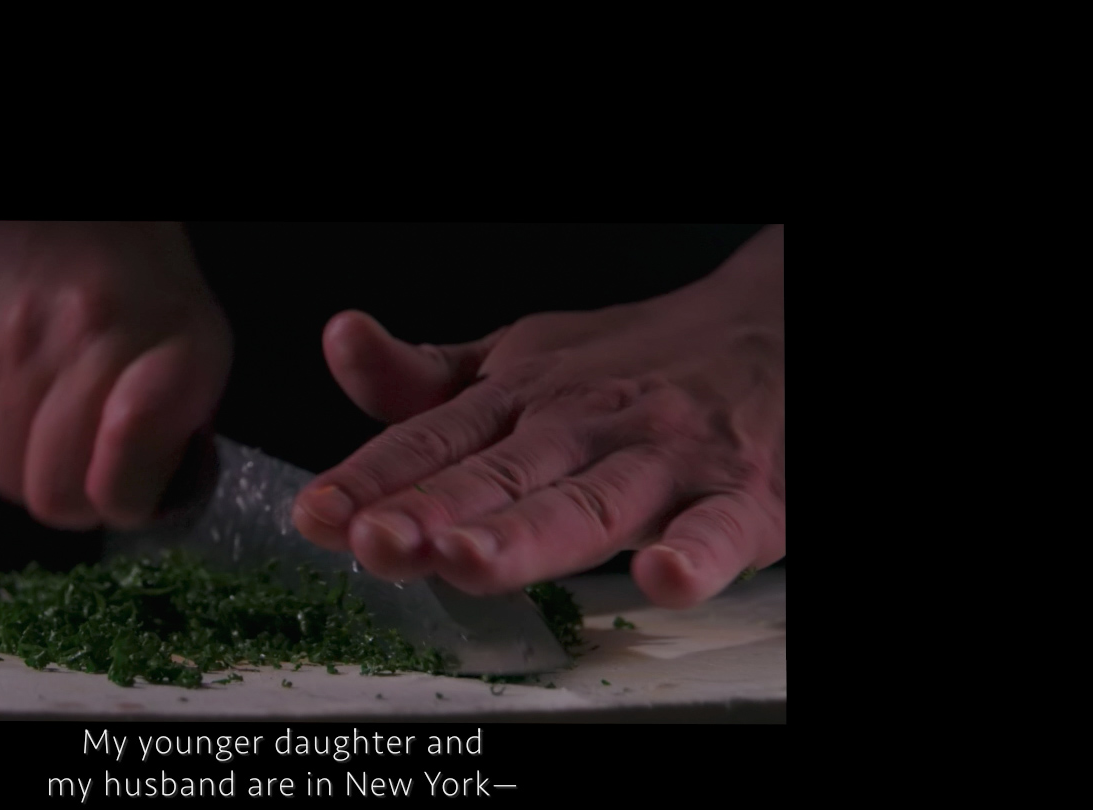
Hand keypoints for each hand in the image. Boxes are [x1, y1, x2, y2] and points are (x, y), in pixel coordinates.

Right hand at [0, 221, 231, 529]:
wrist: (64, 208)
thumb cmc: (145, 284)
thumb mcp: (198, 344)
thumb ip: (180, 423)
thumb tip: (144, 496)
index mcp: (148, 350)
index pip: (118, 486)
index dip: (128, 503)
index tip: (134, 490)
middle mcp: (70, 349)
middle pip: (51, 494)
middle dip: (78, 501)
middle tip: (94, 473)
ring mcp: (4, 351)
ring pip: (2, 474)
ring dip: (32, 473)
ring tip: (59, 438)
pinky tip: (25, 416)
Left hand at [291, 225, 782, 607]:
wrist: (776, 329)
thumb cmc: (633, 364)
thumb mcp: (520, 359)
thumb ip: (426, 381)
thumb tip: (340, 342)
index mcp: (522, 398)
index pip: (433, 440)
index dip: (371, 478)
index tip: (316, 513)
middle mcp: (584, 426)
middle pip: (501, 475)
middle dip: (435, 510)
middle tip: (376, 541)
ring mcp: (662, 462)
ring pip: (591, 504)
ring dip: (530, 533)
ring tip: (473, 562)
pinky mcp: (742, 496)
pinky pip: (719, 528)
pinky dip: (695, 552)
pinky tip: (661, 575)